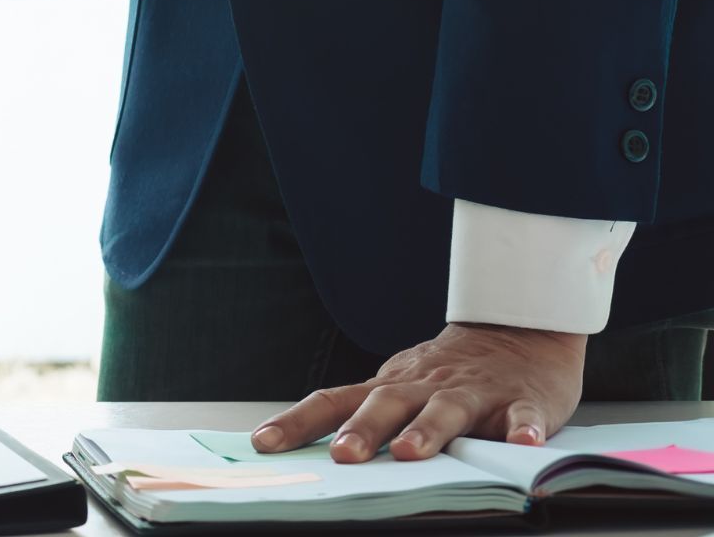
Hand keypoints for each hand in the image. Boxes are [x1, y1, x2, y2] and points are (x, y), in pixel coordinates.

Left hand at [252, 323, 584, 462]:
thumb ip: (363, 414)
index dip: (299, 421)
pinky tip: (524, 445)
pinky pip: (524, 415)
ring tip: (411, 452)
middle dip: (363, 430)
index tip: (265, 442)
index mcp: (390, 387)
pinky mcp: (521, 400)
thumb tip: (312, 450)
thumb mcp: (399, 387)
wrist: (518, 332)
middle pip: (387, 404)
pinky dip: (524, 429)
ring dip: (427, 431)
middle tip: (342, 456)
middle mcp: (425, 387)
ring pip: (447, 410)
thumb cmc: (447, 374)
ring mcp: (473, 393)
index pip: (334, 402)